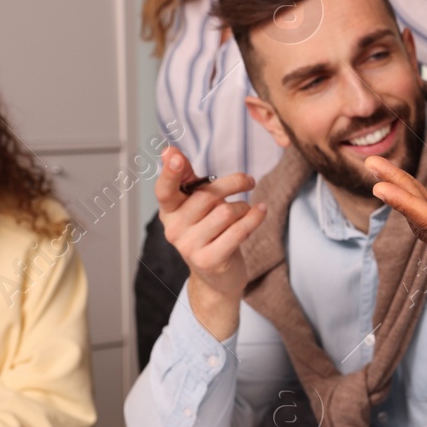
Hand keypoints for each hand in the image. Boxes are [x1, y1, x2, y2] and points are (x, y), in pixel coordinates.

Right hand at [156, 148, 268, 340]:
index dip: (169, 173)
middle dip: (234, 184)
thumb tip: (170, 150)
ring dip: (244, 206)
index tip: (174, 155)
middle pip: (207, 196)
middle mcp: (173, 229)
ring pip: (226, 212)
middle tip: (249, 181)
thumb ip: (187, 178)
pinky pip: (239, 231)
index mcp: (169, 211)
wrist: (217, 276)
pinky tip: (261, 211)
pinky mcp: (209, 260)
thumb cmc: (209, 231)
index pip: (165, 190)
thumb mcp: (196, 204)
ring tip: (247, 209)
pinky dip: (255, 218)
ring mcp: (189, 247)